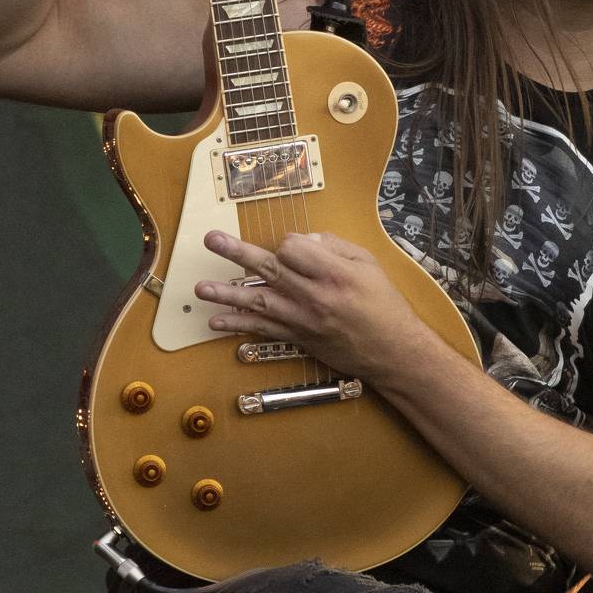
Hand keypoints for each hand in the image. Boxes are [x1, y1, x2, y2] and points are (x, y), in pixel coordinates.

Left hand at [194, 229, 427, 383]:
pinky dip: (238, 327)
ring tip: (199, 289)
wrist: (393, 352)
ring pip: (258, 303)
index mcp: (334, 274)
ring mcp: (303, 320)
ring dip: (226, 295)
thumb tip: (302, 240)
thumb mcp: (368, 264)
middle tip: (211, 240)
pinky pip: (263, 331)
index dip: (289, 243)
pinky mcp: (298, 338)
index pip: (293, 248)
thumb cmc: (384, 305)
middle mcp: (315, 297)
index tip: (295, 247)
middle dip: (236, 253)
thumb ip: (334, 247)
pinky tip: (215, 321)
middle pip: (269, 270)